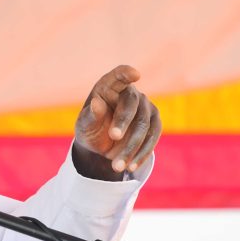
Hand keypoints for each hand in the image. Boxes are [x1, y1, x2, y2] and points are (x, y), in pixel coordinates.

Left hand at [72, 65, 161, 180]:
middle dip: (123, 122)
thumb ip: (90, 115)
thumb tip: (97, 103)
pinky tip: (131, 167)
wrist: (101, 146)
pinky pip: (153, 138)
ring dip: (131, 146)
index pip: (118, 76)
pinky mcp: (155, 122)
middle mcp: (129, 93)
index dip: (125, 73)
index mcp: (108, 87)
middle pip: (132, 104)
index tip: (134, 74)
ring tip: (116, 165)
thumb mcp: (84, 125)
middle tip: (113, 136)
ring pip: (144, 125)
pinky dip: (142, 153)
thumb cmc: (90, 129)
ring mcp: (145, 107)